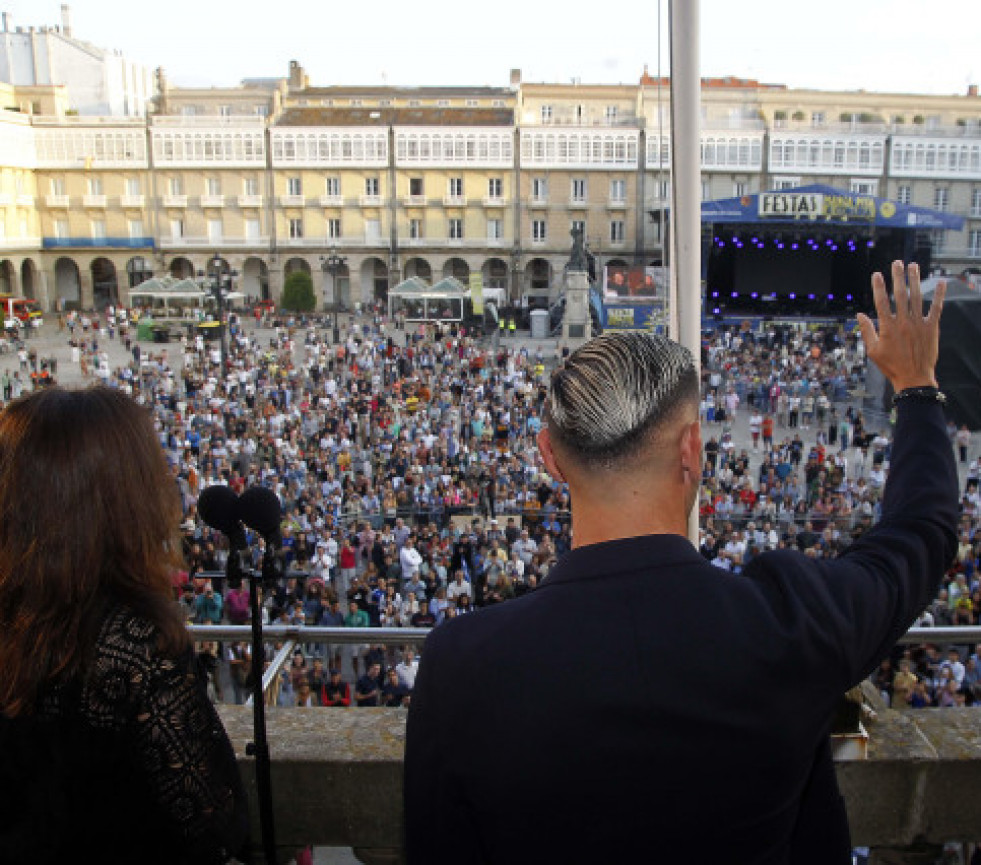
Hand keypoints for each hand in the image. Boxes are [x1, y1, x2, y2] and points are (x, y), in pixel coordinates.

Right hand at [856, 261, 943, 392]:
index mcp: (888, 327)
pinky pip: (937, 308)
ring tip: (913, 266)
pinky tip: (940, 282)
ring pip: (917, 297)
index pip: (882, 302)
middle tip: (897, 263)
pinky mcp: (932, 328)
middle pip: (900, 295)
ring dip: (915, 280)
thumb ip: (867, 331)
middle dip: (898, 277)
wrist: (914, 378)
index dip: (879, 287)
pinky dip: (939, 295)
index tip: (877, 274)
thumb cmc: (891, 365)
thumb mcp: (873, 351)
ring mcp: (919, 324)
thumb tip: (859, 315)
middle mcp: (904, 322)